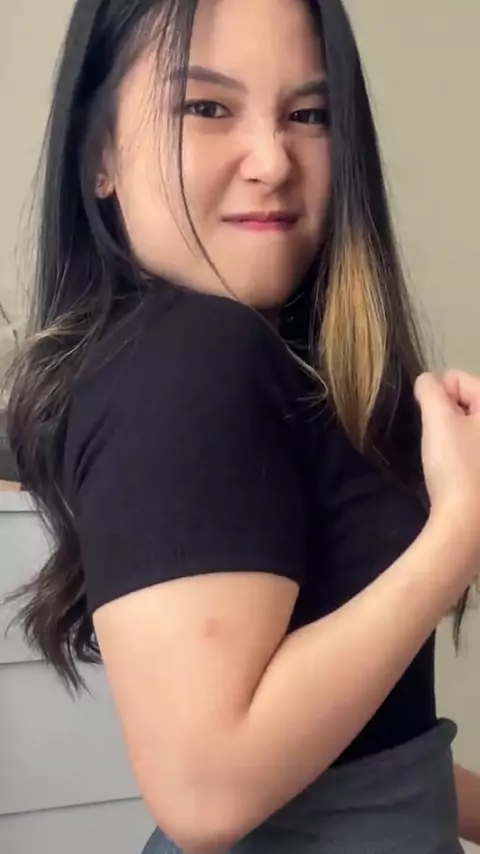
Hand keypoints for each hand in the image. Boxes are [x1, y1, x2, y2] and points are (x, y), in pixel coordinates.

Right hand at [415, 370, 479, 565]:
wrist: (468, 526)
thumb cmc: (456, 468)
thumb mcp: (437, 421)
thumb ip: (429, 390)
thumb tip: (427, 381)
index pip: (458, 378)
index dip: (437, 396)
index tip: (434, 425)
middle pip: (467, 400)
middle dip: (449, 416)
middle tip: (443, 443)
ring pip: (470, 425)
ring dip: (455, 435)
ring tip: (450, 460)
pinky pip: (474, 447)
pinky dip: (464, 454)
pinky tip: (458, 473)